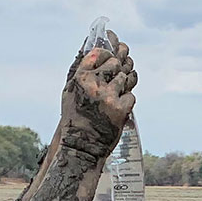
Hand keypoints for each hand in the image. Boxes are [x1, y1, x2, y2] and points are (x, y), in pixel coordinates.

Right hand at [61, 35, 137, 155]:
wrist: (81, 147)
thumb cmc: (75, 120)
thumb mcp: (70, 93)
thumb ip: (81, 73)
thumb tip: (91, 53)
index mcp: (80, 78)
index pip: (98, 53)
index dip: (107, 53)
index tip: (111, 56)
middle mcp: (94, 84)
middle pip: (115, 63)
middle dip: (118, 68)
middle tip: (116, 76)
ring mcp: (108, 96)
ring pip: (124, 78)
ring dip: (122, 86)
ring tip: (114, 97)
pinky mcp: (121, 108)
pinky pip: (130, 95)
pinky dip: (126, 102)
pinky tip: (117, 110)